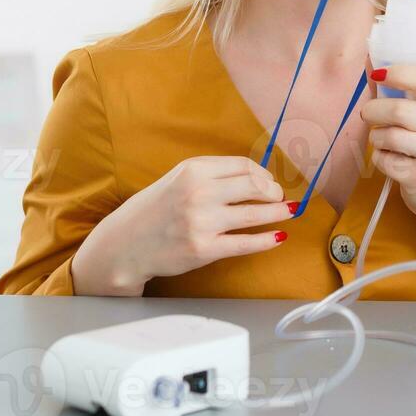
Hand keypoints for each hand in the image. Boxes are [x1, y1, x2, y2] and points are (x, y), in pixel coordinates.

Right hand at [71, 155, 294, 295]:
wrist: (125, 243)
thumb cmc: (155, 209)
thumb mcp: (178, 178)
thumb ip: (212, 174)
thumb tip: (255, 177)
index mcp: (193, 170)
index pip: (243, 166)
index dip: (263, 174)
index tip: (269, 182)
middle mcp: (198, 192)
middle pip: (254, 186)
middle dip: (274, 192)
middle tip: (280, 198)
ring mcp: (201, 222)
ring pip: (254, 213)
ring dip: (278, 212)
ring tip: (289, 212)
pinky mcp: (203, 249)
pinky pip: (245, 243)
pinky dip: (266, 240)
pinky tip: (278, 237)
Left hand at [360, 65, 415, 221]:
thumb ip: (402, 94)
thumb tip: (371, 65)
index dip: (399, 73)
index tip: (378, 74)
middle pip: (398, 110)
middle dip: (373, 111)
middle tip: (367, 115)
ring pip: (388, 136)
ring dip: (376, 138)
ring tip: (383, 141)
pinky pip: (384, 160)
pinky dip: (379, 159)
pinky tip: (391, 160)